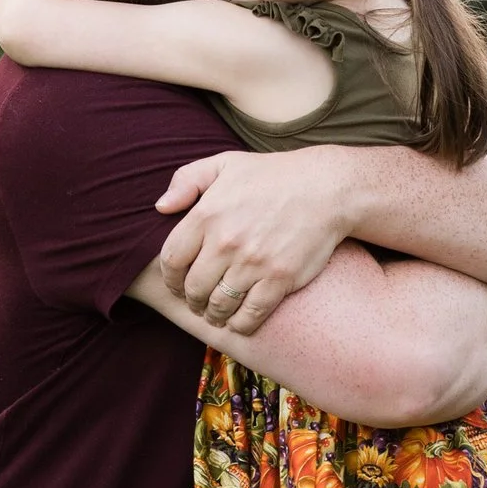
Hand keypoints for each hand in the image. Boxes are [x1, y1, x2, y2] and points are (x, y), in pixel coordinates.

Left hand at [155, 148, 352, 333]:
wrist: (326, 188)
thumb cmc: (273, 175)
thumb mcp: (225, 163)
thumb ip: (187, 180)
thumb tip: (160, 207)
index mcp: (207, 214)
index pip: (172, 260)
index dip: (170, 278)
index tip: (177, 284)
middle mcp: (226, 242)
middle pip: (194, 288)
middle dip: (192, 300)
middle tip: (197, 302)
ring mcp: (253, 263)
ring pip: (219, 305)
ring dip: (214, 315)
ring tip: (216, 313)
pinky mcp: (279, 279)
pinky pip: (250, 314)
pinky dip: (241, 324)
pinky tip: (239, 321)